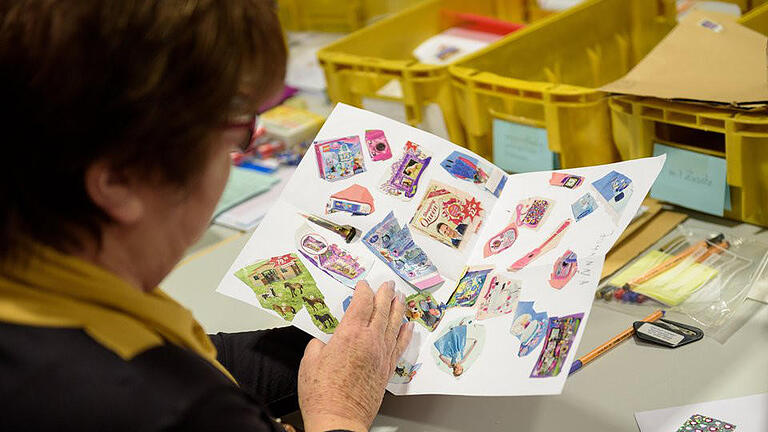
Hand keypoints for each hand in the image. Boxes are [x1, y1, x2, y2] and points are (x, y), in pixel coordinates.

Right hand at [298, 280, 413, 431]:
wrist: (339, 418)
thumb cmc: (323, 394)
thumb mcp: (309, 362)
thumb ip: (317, 347)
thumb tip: (321, 345)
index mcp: (349, 334)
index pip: (361, 303)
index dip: (363, 291)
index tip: (363, 285)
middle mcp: (369, 341)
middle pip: (382, 309)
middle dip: (385, 294)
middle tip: (389, 285)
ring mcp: (381, 355)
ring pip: (394, 325)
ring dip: (398, 309)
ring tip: (401, 298)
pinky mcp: (387, 369)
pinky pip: (400, 345)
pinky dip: (405, 334)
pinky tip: (408, 327)